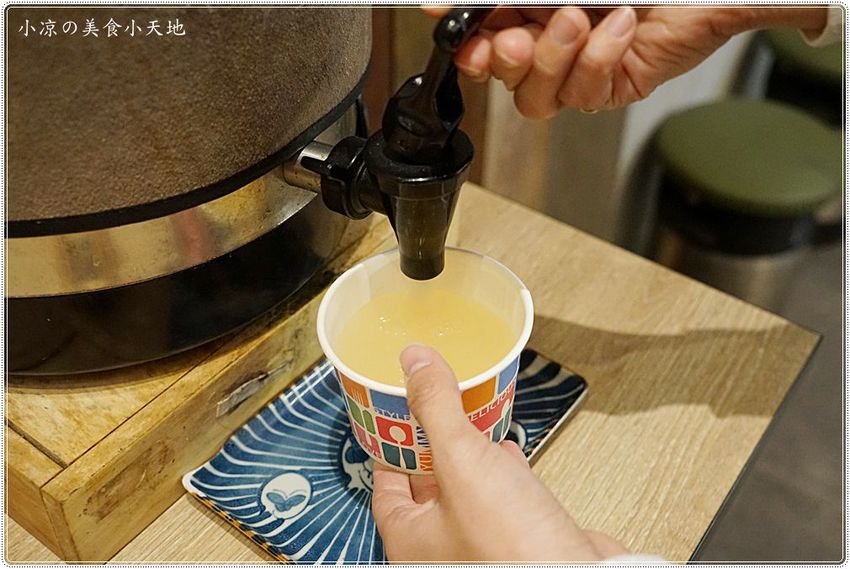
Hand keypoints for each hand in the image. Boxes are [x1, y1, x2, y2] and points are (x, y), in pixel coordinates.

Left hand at [371, 344, 626, 561]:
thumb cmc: (515, 547)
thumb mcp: (463, 459)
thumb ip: (436, 408)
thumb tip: (413, 361)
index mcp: (410, 539)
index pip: (384, 486)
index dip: (390, 447)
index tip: (395, 415)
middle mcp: (440, 550)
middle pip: (424, 487)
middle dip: (430, 446)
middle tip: (432, 408)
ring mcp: (480, 548)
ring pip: (464, 494)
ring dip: (467, 459)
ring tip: (469, 423)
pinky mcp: (518, 543)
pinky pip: (500, 503)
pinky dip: (500, 474)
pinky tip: (509, 453)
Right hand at [426, 6, 827, 117]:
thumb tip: (439, 2)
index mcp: (532, 12)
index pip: (481, 37)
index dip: (465, 38)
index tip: (453, 24)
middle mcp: (551, 44)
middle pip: (501, 76)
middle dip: (504, 60)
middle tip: (513, 42)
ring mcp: (580, 70)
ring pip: (537, 98)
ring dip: (552, 60)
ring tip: (577, 21)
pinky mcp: (612, 87)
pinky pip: (586, 94)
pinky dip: (599, 60)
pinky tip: (618, 25)